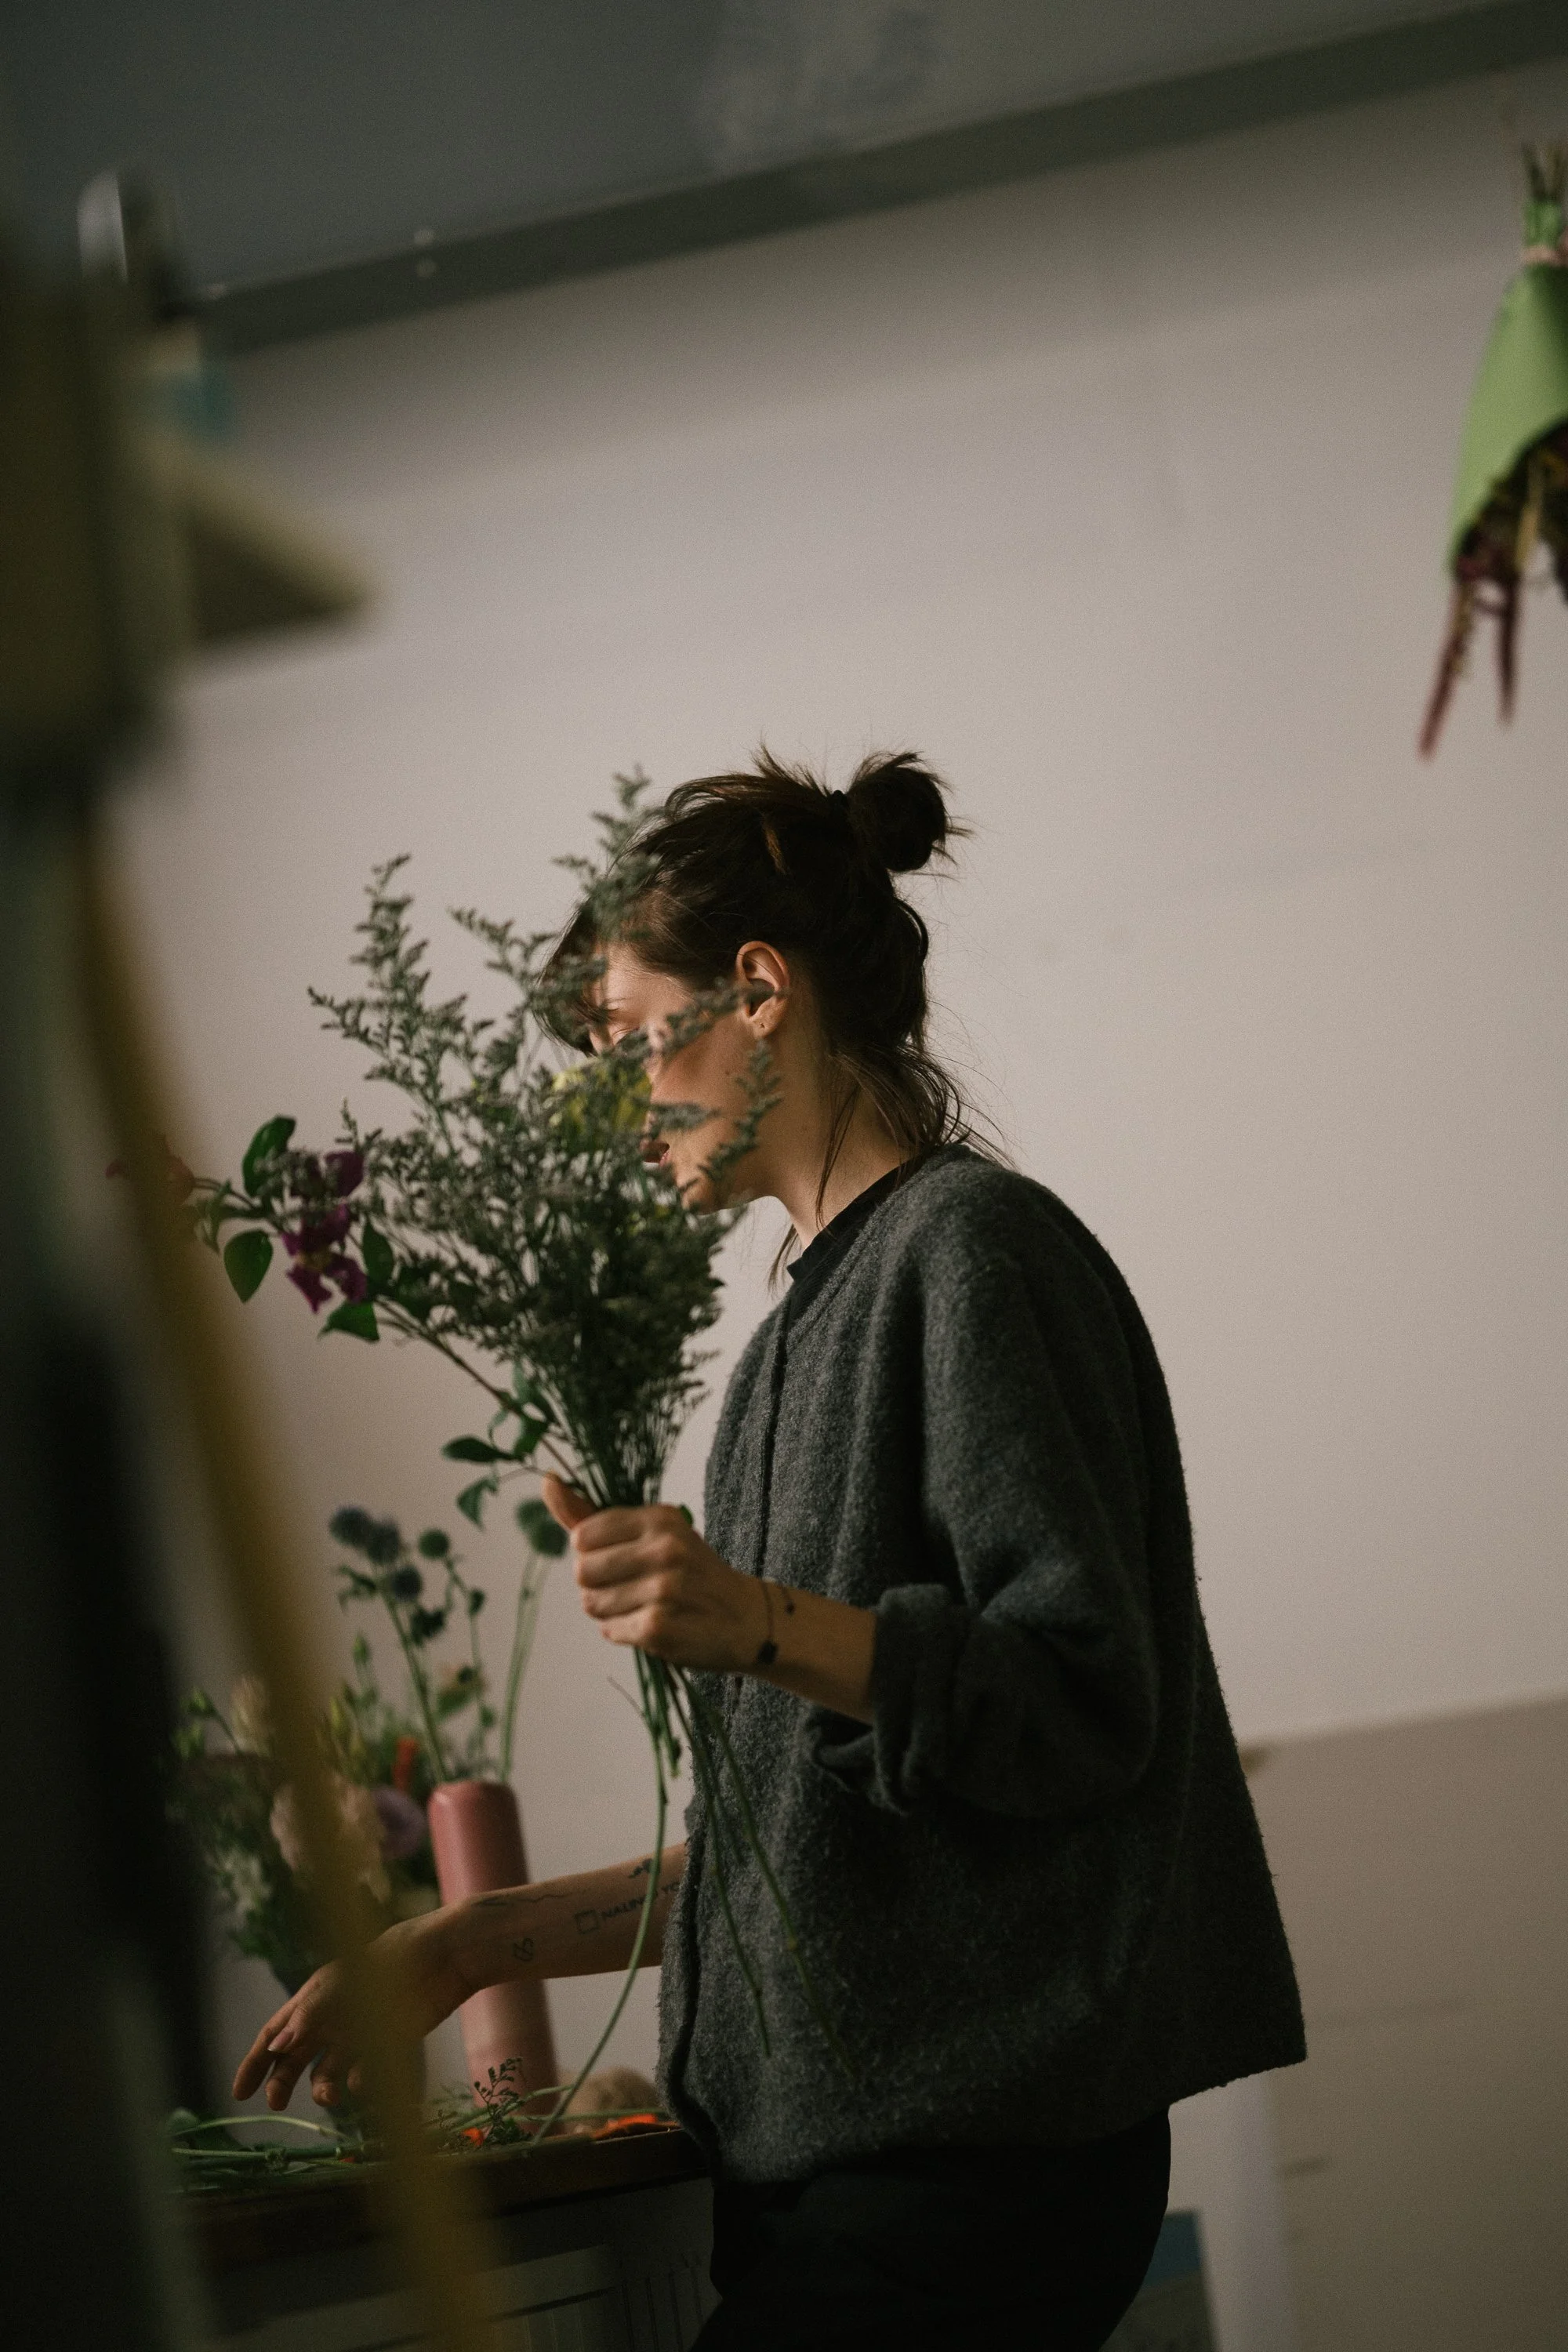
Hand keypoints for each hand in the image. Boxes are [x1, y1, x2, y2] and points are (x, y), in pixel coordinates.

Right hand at [232, 1908, 469, 2112]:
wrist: (441, 1959)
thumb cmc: (387, 1963)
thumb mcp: (340, 1990)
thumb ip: (305, 2020)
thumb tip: (274, 2049)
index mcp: (314, 1998)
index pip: (274, 2034)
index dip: (255, 2063)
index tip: (238, 2095)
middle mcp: (332, 2018)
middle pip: (296, 2058)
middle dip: (282, 2082)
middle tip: (276, 2105)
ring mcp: (358, 2032)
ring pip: (327, 2072)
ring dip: (323, 2089)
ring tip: (331, 2097)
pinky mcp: (386, 2043)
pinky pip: (363, 2072)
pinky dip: (360, 2081)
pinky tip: (365, 2078)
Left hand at [543, 1474, 765, 1672]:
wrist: (746, 1619)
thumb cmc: (691, 1573)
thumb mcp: (652, 1534)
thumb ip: (593, 1515)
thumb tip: (548, 1482)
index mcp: (659, 1519)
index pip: (582, 1536)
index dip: (593, 1554)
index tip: (622, 1560)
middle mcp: (663, 1549)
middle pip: (582, 1571)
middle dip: (597, 1585)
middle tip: (634, 1587)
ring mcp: (663, 1589)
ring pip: (592, 1604)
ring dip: (610, 1612)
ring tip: (645, 1607)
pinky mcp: (659, 1628)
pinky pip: (610, 1631)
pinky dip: (625, 1633)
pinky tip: (653, 1625)